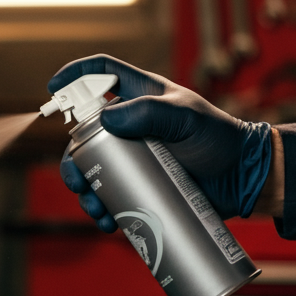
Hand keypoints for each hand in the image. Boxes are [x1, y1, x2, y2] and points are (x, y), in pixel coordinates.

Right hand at [53, 55, 272, 229]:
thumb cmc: (220, 139)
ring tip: (95, 209)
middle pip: (84, 135)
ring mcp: (133, 156)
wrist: (243, 179)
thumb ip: (150, 112)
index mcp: (141, 97)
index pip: (102, 74)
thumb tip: (106, 117)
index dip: (75, 75)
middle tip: (77, 180)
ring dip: (85, 191)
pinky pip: (111, 195)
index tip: (52, 87)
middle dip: (72, 160)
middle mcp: (131, 126)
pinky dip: (103, 210)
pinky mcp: (140, 183)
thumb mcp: (187, 119)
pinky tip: (108, 222)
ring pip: (92, 170)